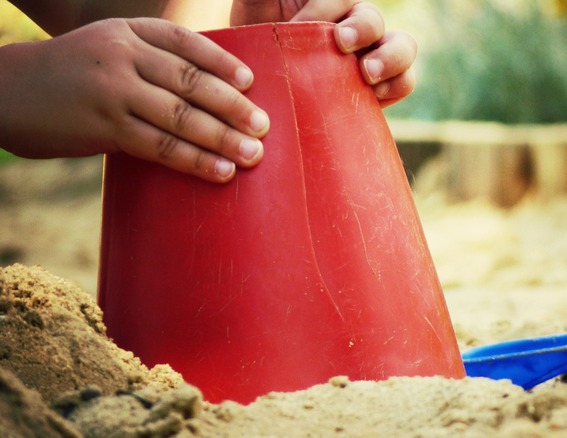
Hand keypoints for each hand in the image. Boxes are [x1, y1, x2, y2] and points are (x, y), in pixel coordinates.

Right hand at [0, 18, 268, 182]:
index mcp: (128, 32)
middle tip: (263, 127)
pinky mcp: (104, 127)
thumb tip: (207, 93)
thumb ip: (148, 61)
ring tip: (253, 155)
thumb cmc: (68, 75)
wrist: (6, 91)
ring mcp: (113, 91)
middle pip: (190, 81)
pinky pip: (159, 146)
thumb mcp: (105, 49)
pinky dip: (194, 160)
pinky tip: (219, 171)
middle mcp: (123, 55)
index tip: (250, 82)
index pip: (185, 43)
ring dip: (222, 138)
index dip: (221, 62)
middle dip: (232, 106)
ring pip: (179, 116)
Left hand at [230, 0, 416, 106]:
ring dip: (390, 57)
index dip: (323, 9)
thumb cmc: (252, 40)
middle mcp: (355, 25)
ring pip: (403, 46)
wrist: (256, 87)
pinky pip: (404, 81)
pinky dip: (397, 85)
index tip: (295, 26)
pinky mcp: (378, 88)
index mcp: (329, 2)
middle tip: (341, 43)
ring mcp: (371, 55)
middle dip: (362, 29)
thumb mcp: (255, 7)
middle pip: (373, 18)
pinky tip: (375, 95)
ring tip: (367, 73)